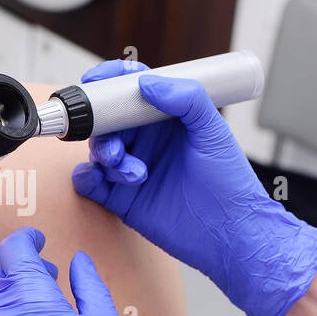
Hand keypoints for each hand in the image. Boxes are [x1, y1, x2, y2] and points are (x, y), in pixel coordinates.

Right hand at [71, 59, 316, 315]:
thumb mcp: (213, 133)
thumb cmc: (230, 184)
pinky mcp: (122, 199)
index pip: (132, 91)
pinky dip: (85, 178)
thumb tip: (147, 82)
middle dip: (103, 127)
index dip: (111, 81)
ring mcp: (132, 169)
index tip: (96, 80)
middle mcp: (147, 141)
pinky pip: (91, 183)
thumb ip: (186, 100)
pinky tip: (96, 179)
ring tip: (130, 171)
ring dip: (104, 155)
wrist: (230, 235)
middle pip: (108, 121)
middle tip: (116, 146)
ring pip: (99, 151)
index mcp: (167, 120)